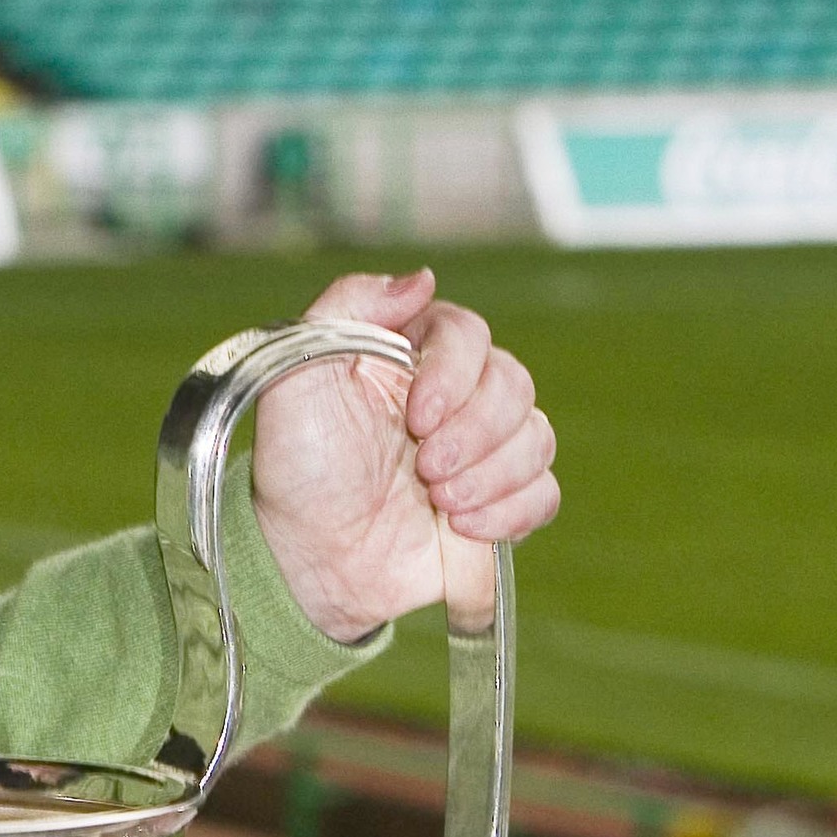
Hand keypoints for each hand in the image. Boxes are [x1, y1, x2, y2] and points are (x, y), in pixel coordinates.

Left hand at [251, 269, 559, 642]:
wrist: (304, 558)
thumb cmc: (294, 467)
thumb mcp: (292, 376)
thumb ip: (346, 310)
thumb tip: (423, 278)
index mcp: (406, 356)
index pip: (467, 333)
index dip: (454, 373)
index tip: (418, 417)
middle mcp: (450, 397)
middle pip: (514, 383)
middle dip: (474, 431)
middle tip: (425, 468)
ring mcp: (477, 450)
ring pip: (536, 437)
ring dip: (492, 474)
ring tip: (438, 501)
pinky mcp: (495, 501)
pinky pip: (544, 492)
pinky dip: (512, 510)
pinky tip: (462, 527)